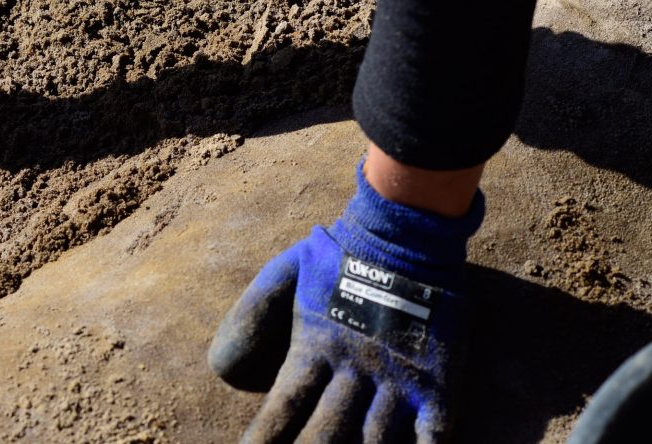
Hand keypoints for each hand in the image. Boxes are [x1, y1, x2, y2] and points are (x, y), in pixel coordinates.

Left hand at [209, 161, 484, 441]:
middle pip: (325, 433)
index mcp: (314, 347)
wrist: (405, 235)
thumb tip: (219, 368)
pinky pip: (434, 433)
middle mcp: (353, 371)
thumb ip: (252, 314)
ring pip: (375, 439)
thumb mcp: (284, 274)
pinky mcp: (439, 382)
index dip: (265, 438)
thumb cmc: (337, 256)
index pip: (284, 407)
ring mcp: (398, 379)